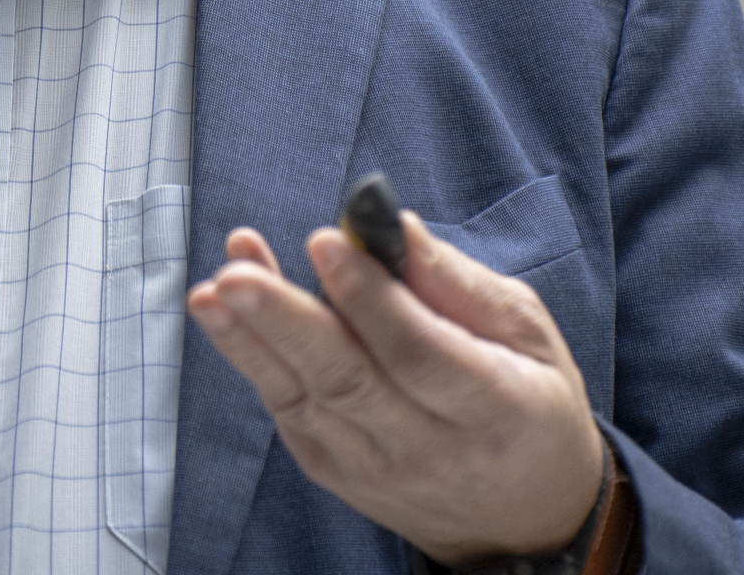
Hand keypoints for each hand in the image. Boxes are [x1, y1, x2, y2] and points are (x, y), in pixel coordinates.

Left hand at [187, 213, 609, 563]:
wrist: (521, 515)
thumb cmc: (528, 401)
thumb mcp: (526, 332)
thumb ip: (457, 284)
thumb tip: (392, 229)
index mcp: (493, 407)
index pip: (419, 354)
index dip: (369, 299)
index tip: (327, 242)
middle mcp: (430, 448)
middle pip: (348, 381)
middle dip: (286, 323)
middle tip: (239, 277)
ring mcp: (375, 469)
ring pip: (306, 400)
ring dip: (252, 341)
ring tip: (214, 291)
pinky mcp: (336, 473)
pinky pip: (290, 414)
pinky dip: (254, 363)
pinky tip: (227, 316)